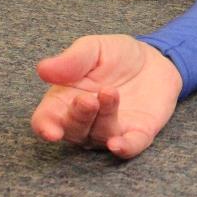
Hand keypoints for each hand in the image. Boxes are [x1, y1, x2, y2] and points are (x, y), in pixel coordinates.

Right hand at [31, 34, 182, 159]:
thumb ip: (71, 59)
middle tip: (87, 99)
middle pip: (73, 130)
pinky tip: (118, 145)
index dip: (46, 127)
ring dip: (103, 118)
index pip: (46, 120)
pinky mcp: (138, 132)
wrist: (153, 58)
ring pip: (100, 136)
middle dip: (79, 117)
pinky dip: (124, 148)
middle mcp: (84, 122)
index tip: (51, 131)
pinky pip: (131, 146)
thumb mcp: (93, 49)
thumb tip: (43, 69)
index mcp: (63, 101)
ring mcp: (110, 129)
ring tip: (110, 92)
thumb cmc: (114, 55)